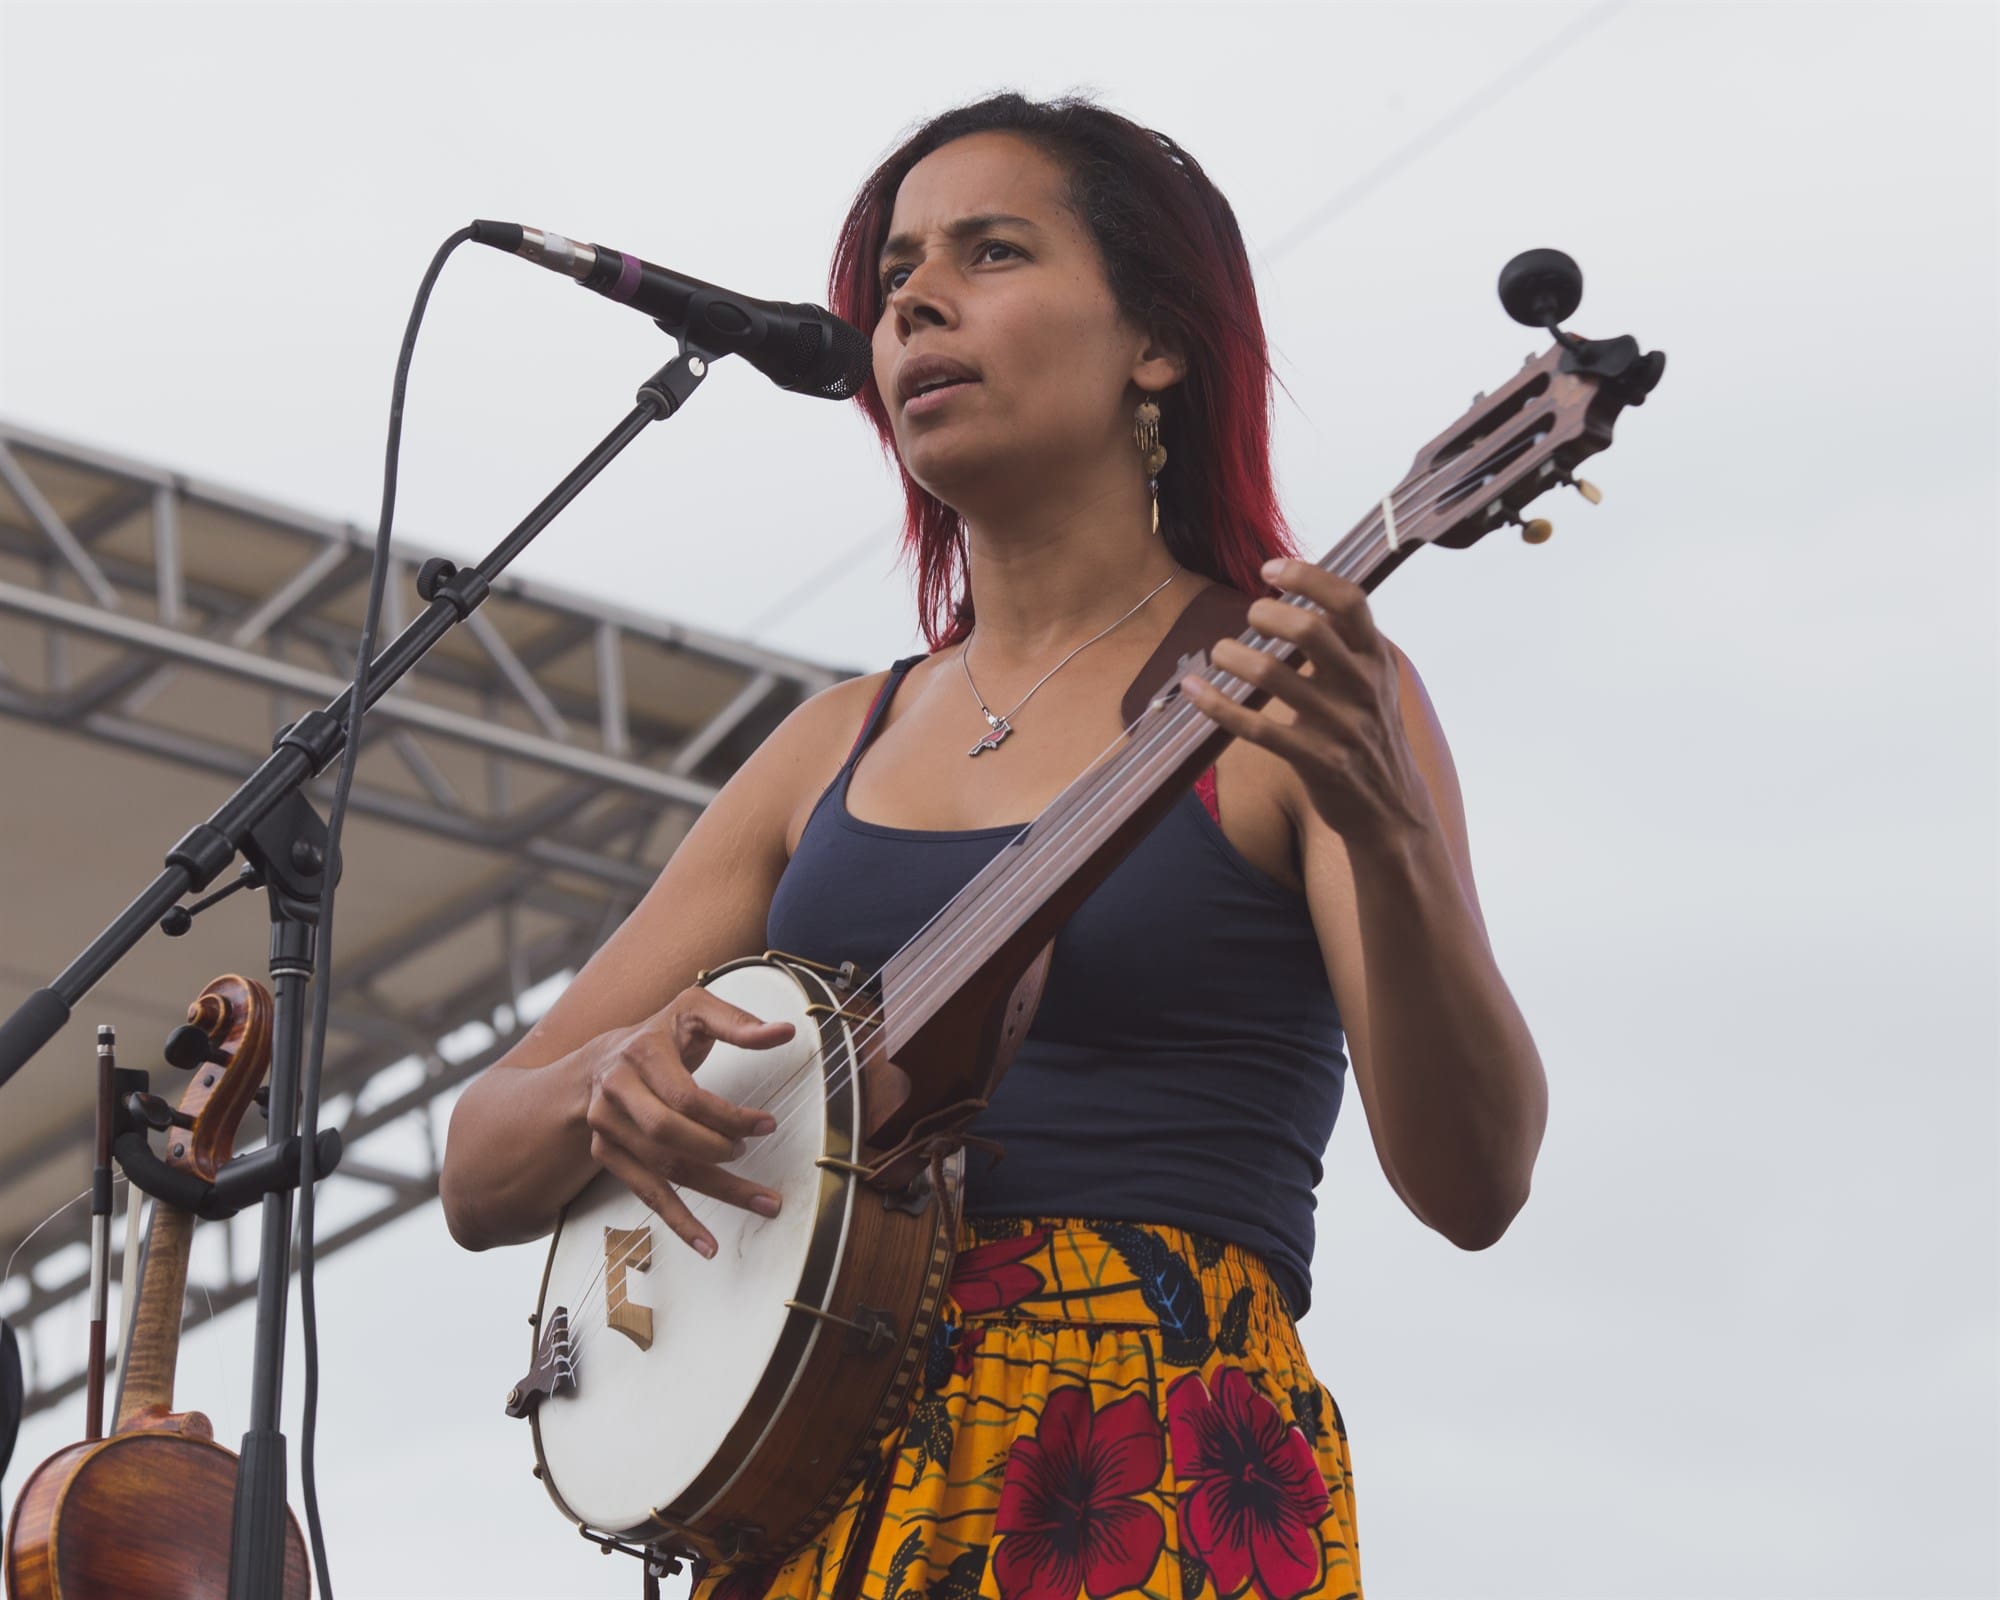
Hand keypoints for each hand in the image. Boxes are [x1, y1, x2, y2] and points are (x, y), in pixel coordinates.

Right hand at [581, 987, 794, 1257]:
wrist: (602, 1058)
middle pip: (668, 1134)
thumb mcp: (695, 1012)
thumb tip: (785, 1031)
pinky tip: (707, 1245)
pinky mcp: (607, 1152)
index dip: (729, 1115)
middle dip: (718, 1151)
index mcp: (642, 1052)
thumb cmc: (663, 1034)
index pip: (686, 1096)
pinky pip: (645, 1192)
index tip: (767, 1125)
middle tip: (754, 1154)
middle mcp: (616, 1088)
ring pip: (663, 1167)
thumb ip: (738, 1022)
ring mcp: (607, 1124)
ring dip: (715, 1190)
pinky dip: (678, 1221)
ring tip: (762, 1203)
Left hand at [1180, 558, 1435, 844]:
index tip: (1270, 570)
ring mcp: (1340, 726)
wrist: (1391, 808)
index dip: (1306, 576)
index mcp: (1376, 658)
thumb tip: (1302, 592)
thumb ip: (1346, 641)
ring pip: (1273, 676)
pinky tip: (1194, 691)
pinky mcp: (1316, 761)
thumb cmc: (1368, 731)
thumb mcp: (1374, 680)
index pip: (1348, 600)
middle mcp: (1362, 687)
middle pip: (1309, 631)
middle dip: (1266, 614)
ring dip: (1233, 656)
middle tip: (1249, 618)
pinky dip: (1217, 705)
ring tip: (1218, 651)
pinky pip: (1257, 728)